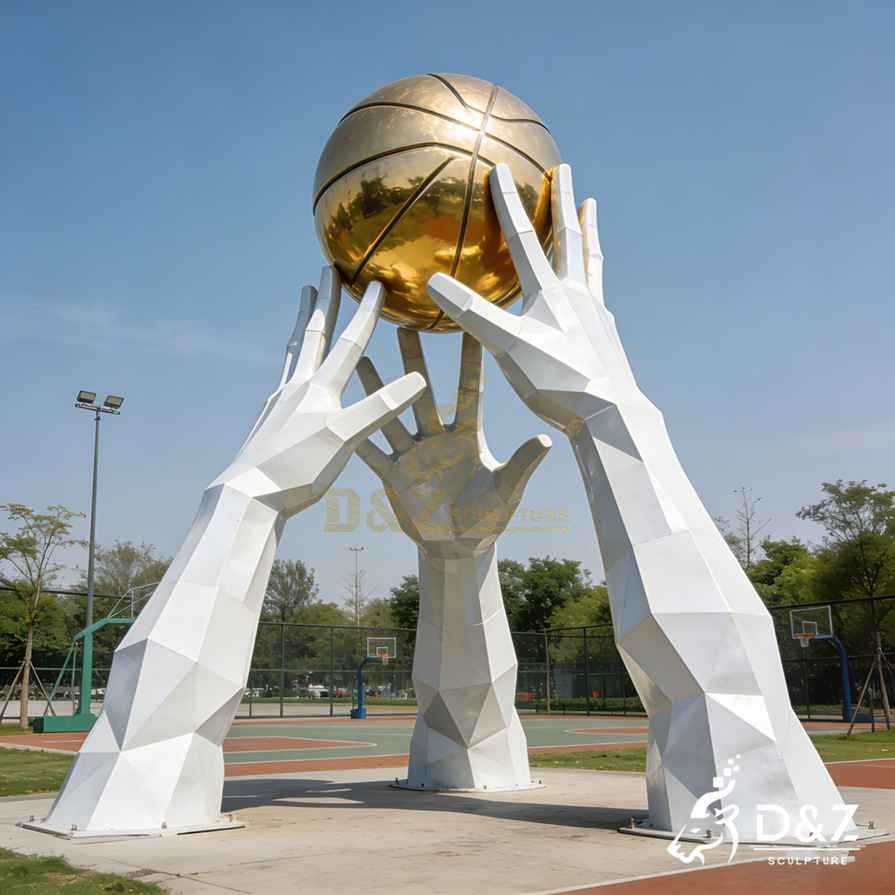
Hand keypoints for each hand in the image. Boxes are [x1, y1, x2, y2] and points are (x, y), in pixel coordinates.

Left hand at [214, 266, 424, 516]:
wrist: (247, 495)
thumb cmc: (298, 471)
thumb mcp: (344, 439)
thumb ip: (380, 407)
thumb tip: (419, 380)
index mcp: (319, 390)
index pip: (348, 343)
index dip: (366, 314)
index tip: (376, 283)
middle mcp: (297, 387)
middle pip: (314, 333)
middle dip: (325, 300)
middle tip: (327, 268)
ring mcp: (279, 401)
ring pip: (296, 349)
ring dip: (305, 320)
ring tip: (305, 298)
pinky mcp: (269, 417)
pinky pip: (285, 373)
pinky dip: (294, 356)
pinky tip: (293, 366)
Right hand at [354, 329, 550, 557]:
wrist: (459, 547)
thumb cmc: (488, 518)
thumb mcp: (506, 491)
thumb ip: (521, 464)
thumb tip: (545, 438)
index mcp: (468, 437)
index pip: (468, 392)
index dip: (470, 361)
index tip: (469, 327)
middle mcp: (438, 439)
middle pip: (424, 393)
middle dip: (414, 361)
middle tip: (405, 324)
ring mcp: (413, 455)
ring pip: (392, 415)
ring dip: (379, 389)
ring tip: (363, 358)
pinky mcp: (394, 476)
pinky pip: (373, 452)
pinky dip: (359, 433)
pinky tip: (343, 411)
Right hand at [427, 163, 643, 433]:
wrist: (611, 414)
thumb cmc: (558, 382)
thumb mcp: (508, 347)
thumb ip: (473, 314)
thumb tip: (432, 281)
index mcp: (551, 294)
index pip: (524, 240)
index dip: (509, 204)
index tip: (501, 169)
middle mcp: (577, 295)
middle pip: (569, 238)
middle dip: (564, 201)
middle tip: (565, 169)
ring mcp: (596, 313)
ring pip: (591, 260)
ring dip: (588, 230)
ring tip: (591, 207)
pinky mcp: (606, 334)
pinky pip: (597, 291)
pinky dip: (593, 275)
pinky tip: (591, 284)